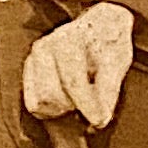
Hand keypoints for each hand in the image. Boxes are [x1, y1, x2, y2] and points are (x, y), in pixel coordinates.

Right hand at [21, 0, 137, 127]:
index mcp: (69, 39)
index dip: (87, 105)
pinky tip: (65, 96)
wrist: (97, 27)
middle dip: (74, 104)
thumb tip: (100, 119)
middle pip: (53, 96)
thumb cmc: (108, 43)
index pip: (73, 81)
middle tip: (90, 99)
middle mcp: (46, 46)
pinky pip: (33, 103)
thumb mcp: (118, 61)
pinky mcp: (29, 69)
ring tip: (77, 96)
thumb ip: (108, 89)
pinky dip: (50, 107)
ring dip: (61, 106)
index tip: (99, 120)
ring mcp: (34, 57)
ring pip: (41, 102)